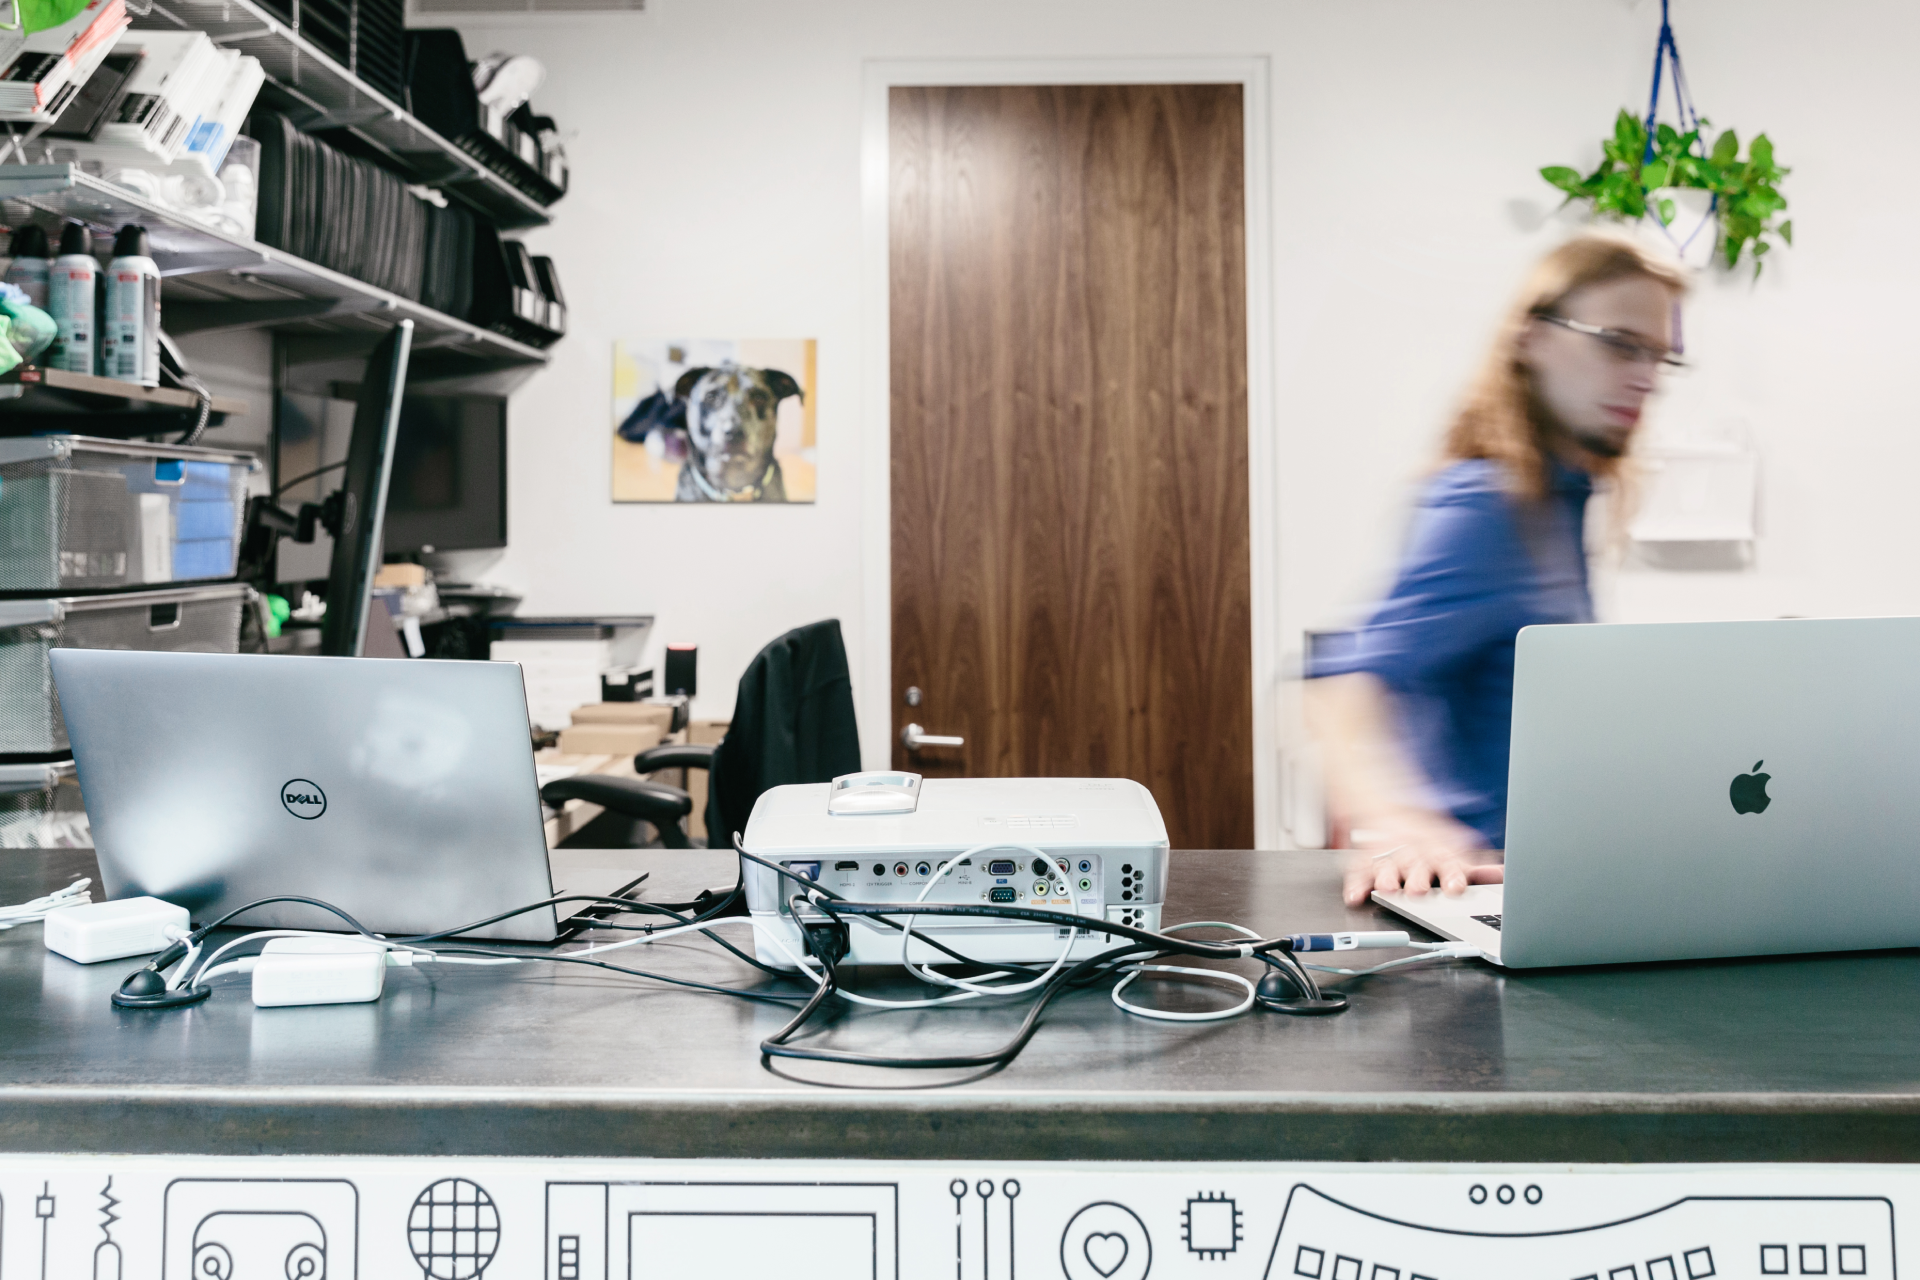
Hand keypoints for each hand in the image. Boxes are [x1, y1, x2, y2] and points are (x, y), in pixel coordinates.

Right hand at [1340, 811, 1502, 906]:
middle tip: (1419, 890)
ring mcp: (1389, 854)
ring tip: (1388, 888)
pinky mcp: (1368, 858)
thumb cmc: (1427, 840)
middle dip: (1418, 878)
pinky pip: (1359, 870)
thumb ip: (1478, 868)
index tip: (1456, 887)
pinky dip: (1356, 883)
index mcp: (1438, 851)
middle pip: (1417, 865)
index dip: (1452, 876)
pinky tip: (1355, 895)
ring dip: (1387, 877)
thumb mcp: (1455, 851)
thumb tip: (1501, 874)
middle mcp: (1414, 852)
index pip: (1448, 863)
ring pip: (1388, 866)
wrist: (1390, 808)